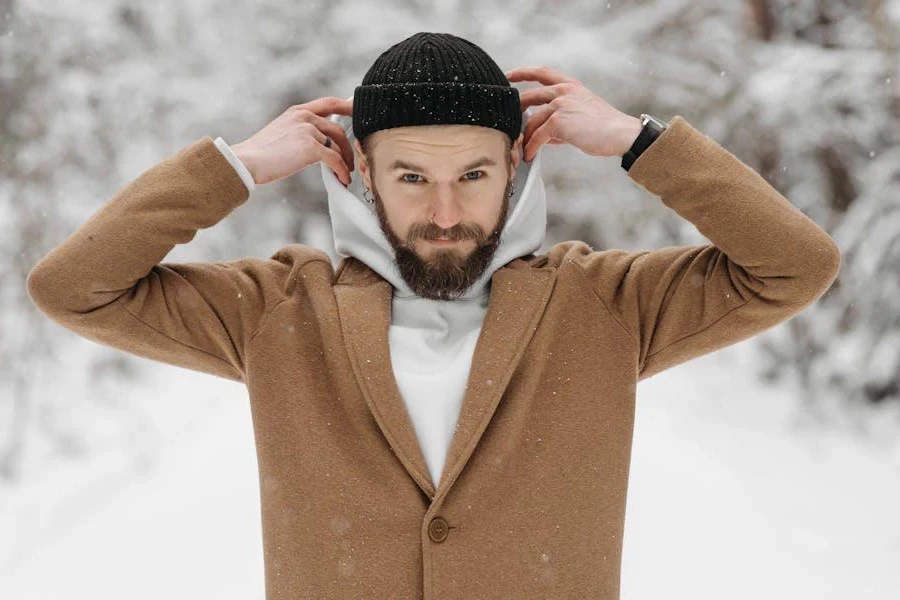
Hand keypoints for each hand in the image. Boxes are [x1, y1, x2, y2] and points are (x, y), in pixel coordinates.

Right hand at [231, 97, 353, 185]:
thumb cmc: (260, 154)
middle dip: (347, 147)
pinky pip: (335, 160)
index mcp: (297, 111)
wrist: (247, 161)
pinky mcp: (311, 147)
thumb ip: (300, 132)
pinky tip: (342, 179)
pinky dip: (341, 171)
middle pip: (337, 128)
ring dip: (344, 162)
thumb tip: (319, 146)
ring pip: (337, 146)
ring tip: (344, 174)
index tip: (356, 111)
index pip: (328, 103)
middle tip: (350, 161)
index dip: (346, 106)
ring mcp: (308, 130)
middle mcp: (304, 117)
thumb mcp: (282, 133)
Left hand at [504, 66, 642, 162]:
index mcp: (571, 85)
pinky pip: (537, 135)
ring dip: (525, 137)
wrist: (620, 133)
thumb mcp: (581, 115)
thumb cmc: (604, 128)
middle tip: (508, 124)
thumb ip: (561, 120)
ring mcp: (560, 104)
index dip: (523, 72)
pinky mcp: (558, 121)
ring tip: (523, 150)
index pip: (542, 72)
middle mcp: (564, 91)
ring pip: (532, 121)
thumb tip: (545, 135)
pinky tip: (531, 155)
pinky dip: (532, 147)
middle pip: (529, 96)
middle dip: (516, 111)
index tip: (508, 75)